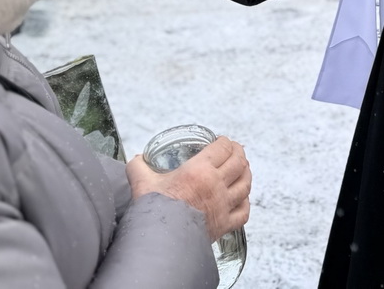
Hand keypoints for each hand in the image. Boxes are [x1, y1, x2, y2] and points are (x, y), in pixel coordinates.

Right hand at [126, 138, 251, 241]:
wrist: (160, 242)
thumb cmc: (153, 211)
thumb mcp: (142, 182)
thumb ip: (138, 167)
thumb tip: (137, 160)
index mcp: (199, 171)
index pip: (223, 148)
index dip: (225, 142)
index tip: (222, 141)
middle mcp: (216, 186)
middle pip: (239, 163)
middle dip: (240, 153)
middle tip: (236, 150)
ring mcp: (223, 206)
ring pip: (245, 185)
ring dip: (247, 174)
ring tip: (244, 169)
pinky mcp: (224, 225)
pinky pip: (244, 211)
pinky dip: (245, 202)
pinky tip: (242, 199)